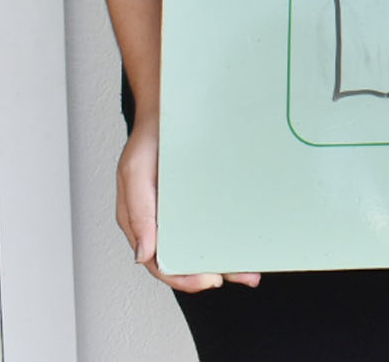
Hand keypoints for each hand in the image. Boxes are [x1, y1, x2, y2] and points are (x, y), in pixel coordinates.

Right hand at [117, 116, 260, 291]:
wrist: (169, 109)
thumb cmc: (148, 141)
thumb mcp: (135, 172)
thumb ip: (138, 214)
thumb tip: (143, 254)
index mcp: (142, 224)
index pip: (160, 263)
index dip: (184, 278)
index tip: (209, 280)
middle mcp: (163, 224)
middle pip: (187, 259)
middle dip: (214, 273)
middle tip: (243, 276)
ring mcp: (184, 213)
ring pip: (204, 246)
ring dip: (228, 260)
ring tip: (252, 269)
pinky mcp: (202, 200)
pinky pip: (216, 223)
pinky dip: (231, 236)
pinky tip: (248, 241)